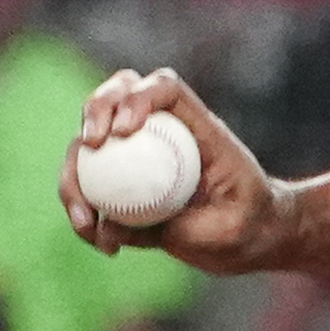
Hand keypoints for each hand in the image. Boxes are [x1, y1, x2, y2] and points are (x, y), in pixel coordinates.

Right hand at [64, 68, 280, 269]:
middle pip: (118, 95)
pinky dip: (84, 212)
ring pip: (90, 144)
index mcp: (198, 128)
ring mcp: (140, 154)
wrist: (254, 239)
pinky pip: (89, 187)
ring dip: (74, 176)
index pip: (166, 89)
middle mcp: (165, 132)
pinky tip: (99, 241)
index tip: (123, 131)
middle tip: (91, 145)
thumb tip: (111, 227)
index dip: (139, 97)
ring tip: (85, 222)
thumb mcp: (226, 230)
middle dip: (95, 111)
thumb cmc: (250, 226)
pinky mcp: (125, 183)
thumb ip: (174, 227)